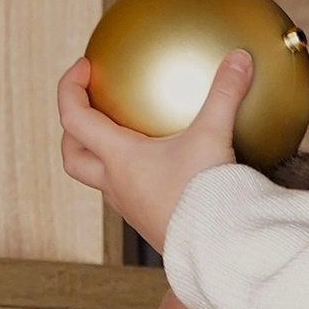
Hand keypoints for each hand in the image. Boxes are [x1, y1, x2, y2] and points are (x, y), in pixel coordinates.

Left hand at [57, 48, 252, 252]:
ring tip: (124, 138)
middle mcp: (116, 184)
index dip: (69, 87)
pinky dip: (133, 176)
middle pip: (73, 157)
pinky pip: (129, 195)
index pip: (74, 117)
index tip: (84, 68)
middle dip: (73, 130)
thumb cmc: (206, 196)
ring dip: (100, 157)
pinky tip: (162, 168)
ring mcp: (130, 208)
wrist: (217, 250)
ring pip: (98, 180)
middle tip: (89, 108)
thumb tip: (239, 57)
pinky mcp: (150, 223)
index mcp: (118, 158)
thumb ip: (224, 94)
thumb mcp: (214, 136)